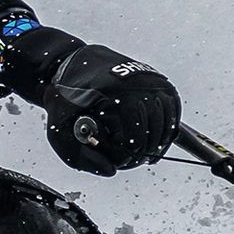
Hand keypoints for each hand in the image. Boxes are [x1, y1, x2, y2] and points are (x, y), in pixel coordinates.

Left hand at [42, 45, 179, 175]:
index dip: (127, 156)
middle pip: (152, 130)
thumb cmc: (65, 98)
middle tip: (134, 161)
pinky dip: (168, 125)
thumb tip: (111, 171)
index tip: (120, 162)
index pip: (132, 137)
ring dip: (159, 142)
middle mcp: (135, 85)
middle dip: (144, 151)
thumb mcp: (60, 129)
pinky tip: (157, 138)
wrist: (72, 63)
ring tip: (147, 154)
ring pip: (166, 120)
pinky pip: (172, 108)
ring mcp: (149, 80)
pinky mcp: (157, 79)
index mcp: (111, 95)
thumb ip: (81, 155)